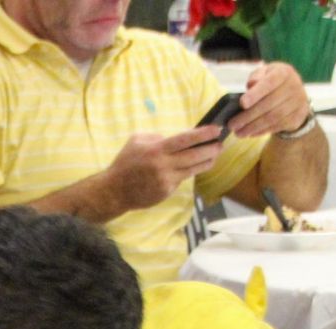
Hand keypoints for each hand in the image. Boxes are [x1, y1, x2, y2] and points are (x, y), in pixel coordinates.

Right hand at [100, 127, 221, 213]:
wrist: (114, 191)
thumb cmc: (125, 164)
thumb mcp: (136, 142)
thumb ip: (156, 137)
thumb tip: (173, 138)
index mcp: (156, 149)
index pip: (185, 139)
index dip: (203, 134)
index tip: (216, 129)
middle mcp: (163, 165)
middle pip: (195, 155)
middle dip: (211, 148)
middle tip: (221, 143)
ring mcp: (166, 180)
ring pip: (194, 169)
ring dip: (207, 161)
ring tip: (214, 155)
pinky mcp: (166, 191)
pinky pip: (182, 179)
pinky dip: (188, 172)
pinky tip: (192, 167)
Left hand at [231, 62, 310, 138]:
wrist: (293, 93)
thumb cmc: (271, 82)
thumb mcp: (264, 73)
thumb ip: (256, 76)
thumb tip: (251, 84)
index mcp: (284, 72)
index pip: (270, 82)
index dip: (256, 93)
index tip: (242, 103)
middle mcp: (294, 85)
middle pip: (269, 104)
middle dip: (248, 116)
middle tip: (232, 125)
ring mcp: (298, 101)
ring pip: (273, 117)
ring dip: (253, 127)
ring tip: (238, 133)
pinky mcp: (298, 115)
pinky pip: (278, 126)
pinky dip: (262, 131)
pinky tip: (250, 133)